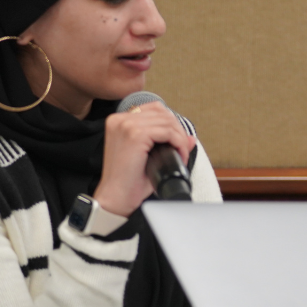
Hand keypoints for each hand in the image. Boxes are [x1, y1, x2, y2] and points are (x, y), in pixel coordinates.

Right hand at [92, 102, 196, 217]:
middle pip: (162, 112)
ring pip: (167, 121)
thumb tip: (190, 138)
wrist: (116, 198)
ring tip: (181, 154)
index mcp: (119, 121)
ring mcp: (126, 125)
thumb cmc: (129, 181)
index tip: (177, 141)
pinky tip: (179, 155)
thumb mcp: (149, 156)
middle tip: (182, 149)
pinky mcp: (135, 135)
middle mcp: (120, 119)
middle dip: (178, 130)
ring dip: (180, 138)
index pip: (154, 109)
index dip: (171, 123)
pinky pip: (168, 132)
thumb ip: (167, 142)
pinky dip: (178, 143)